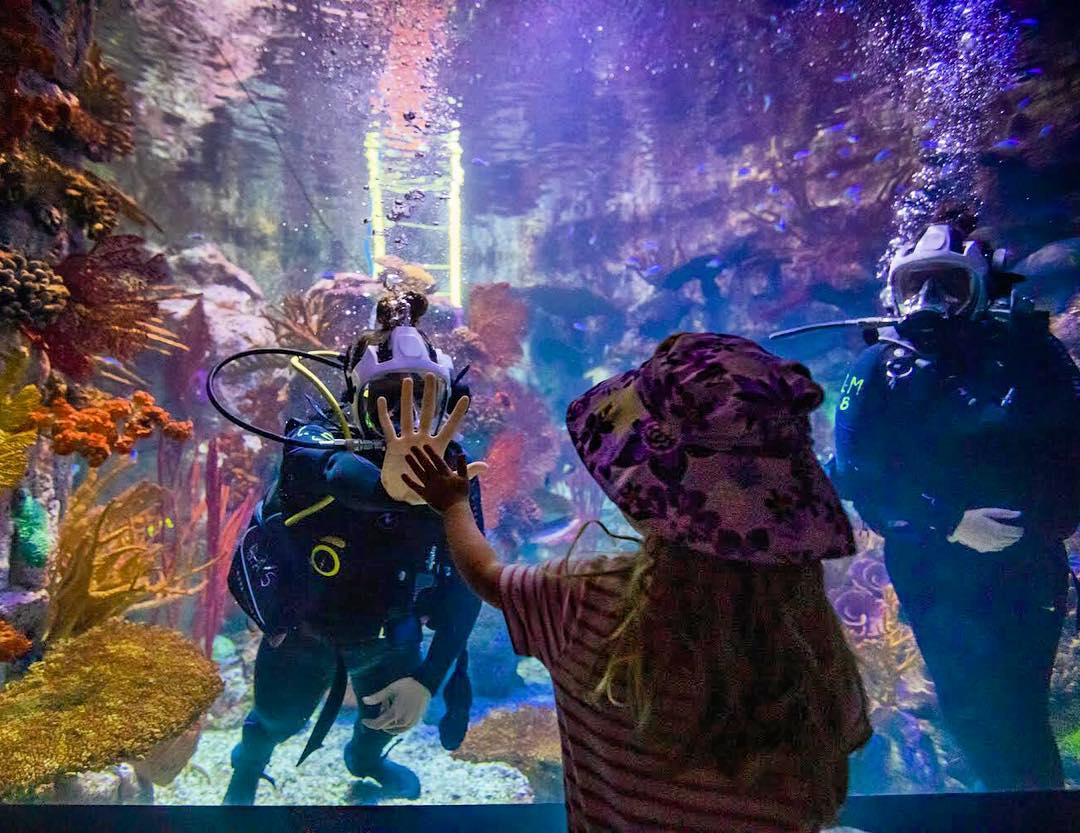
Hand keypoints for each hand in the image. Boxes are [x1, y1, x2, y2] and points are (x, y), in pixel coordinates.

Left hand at [361, 677, 431, 733]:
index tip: (363, 720)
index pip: (378, 724)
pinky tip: (396, 714)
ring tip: (391, 707)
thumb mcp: (390, 689)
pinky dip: (396, 725)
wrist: (425, 684)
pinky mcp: (415, 722)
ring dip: (388, 722)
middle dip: (380, 717)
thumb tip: (363, 700)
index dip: (369, 723)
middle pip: (385, 726)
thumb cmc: (407, 685)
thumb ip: (376, 697)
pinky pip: (402, 729)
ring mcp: (410, 723)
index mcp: (395, 713)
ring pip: (393, 729)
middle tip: (384, 703)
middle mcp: (402, 721)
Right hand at [377, 373, 486, 504]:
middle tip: (431, 376)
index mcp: (437, 446)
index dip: (458, 414)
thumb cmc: (427, 489)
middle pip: (428, 412)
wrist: (404, 495)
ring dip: (407, 398)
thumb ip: (464, 471)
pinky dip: (383, 414)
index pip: (450, 427)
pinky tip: (381, 400)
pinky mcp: (393, 445)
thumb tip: (486, 466)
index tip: (466, 398)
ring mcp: (407, 440)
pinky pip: (387, 427)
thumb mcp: (447, 480)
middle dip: (430, 394)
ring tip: (408, 380)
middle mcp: (423, 439)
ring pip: (407, 415)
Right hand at [947, 508, 1024, 552]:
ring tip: (1009, 537)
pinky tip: (999, 542)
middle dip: (1015, 536)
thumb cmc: (971, 516)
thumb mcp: (987, 512)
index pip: (1015, 532)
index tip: (1021, 528)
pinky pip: (997, 548)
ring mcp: (990, 546)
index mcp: (998, 530)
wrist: (956, 527)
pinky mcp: (984, 549)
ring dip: (1009, 541)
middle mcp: (996, 540)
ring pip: (1005, 545)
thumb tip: (1019, 514)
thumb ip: (1004, 513)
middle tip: (1017, 532)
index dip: (1020, 530)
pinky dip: (1001, 545)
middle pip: (1011, 540)